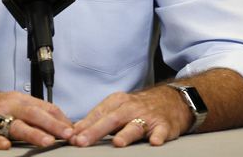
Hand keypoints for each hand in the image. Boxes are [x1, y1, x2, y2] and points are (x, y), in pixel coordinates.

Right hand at [0, 88, 73, 149]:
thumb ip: (32, 112)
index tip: (76, 130)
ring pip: (16, 125)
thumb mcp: (11, 103)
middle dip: (54, 125)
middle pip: (35, 115)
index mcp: (18, 99)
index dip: (61, 119)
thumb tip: (58, 123)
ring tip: (46, 142)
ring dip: (33, 133)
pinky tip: (5, 147)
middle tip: (69, 135)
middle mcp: (8, 106)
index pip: (45, 107)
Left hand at [69, 86, 190, 147]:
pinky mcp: (164, 125)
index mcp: (117, 102)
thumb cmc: (139, 107)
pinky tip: (154, 142)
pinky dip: (158, 136)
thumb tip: (75, 131)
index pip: (97, 114)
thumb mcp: (117, 108)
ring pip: (135, 125)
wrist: (171, 100)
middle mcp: (130, 108)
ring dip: (126, 134)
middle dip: (95, 131)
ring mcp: (148, 116)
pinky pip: (161, 131)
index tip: (71, 137)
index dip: (83, 126)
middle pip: (111, 119)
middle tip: (82, 141)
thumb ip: (98, 119)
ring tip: (117, 142)